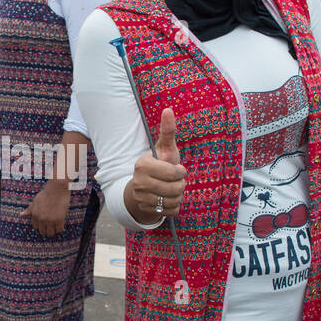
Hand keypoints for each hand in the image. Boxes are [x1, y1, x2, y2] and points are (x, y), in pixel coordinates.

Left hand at [20, 181, 69, 235]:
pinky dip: (60, 229)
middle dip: (46, 230)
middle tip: (50, 226)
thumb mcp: (35, 201)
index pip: (35, 226)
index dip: (39, 225)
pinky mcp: (60, 219)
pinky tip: (61, 225)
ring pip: (51, 233)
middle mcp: (42, 219)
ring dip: (53, 231)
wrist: (57, 189)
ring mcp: (51, 220)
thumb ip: (29, 209)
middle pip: (43, 232)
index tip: (44, 223)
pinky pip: (59, 230)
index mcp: (35, 215)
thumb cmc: (46, 194)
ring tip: (55, 227)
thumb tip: (21, 215)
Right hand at [127, 107, 185, 223]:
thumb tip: (168, 109)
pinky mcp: (146, 210)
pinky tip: (168, 199)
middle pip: (175, 189)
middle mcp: (139, 182)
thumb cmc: (159, 164)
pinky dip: (175, 206)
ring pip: (174, 201)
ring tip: (172, 189)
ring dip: (178, 195)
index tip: (178, 169)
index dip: (181, 172)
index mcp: (142, 165)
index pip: (173, 173)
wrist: (142, 188)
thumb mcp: (164, 148)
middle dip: (180, 185)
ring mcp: (142, 198)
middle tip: (176, 181)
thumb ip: (167, 131)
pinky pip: (172, 211)